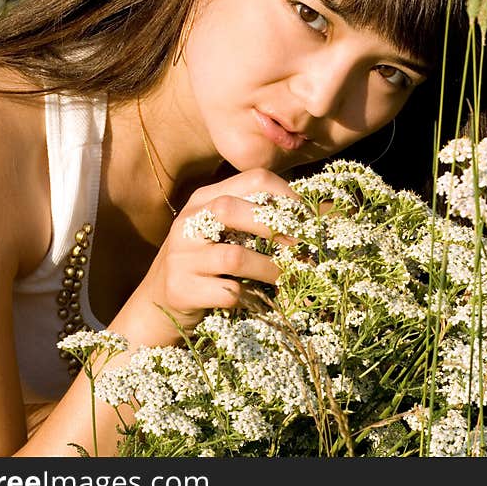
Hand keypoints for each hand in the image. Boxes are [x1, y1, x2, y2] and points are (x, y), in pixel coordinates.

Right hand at [135, 169, 301, 339]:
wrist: (156, 305)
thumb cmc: (208, 265)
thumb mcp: (230, 234)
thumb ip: (266, 220)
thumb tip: (330, 213)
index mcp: (206, 199)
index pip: (254, 180)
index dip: (289, 197)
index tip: (312, 221)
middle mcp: (189, 222)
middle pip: (234, 209)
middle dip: (277, 228)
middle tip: (305, 249)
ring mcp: (181, 257)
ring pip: (235, 257)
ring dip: (271, 269)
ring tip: (289, 278)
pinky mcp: (181, 290)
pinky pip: (228, 293)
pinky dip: (252, 298)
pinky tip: (260, 300)